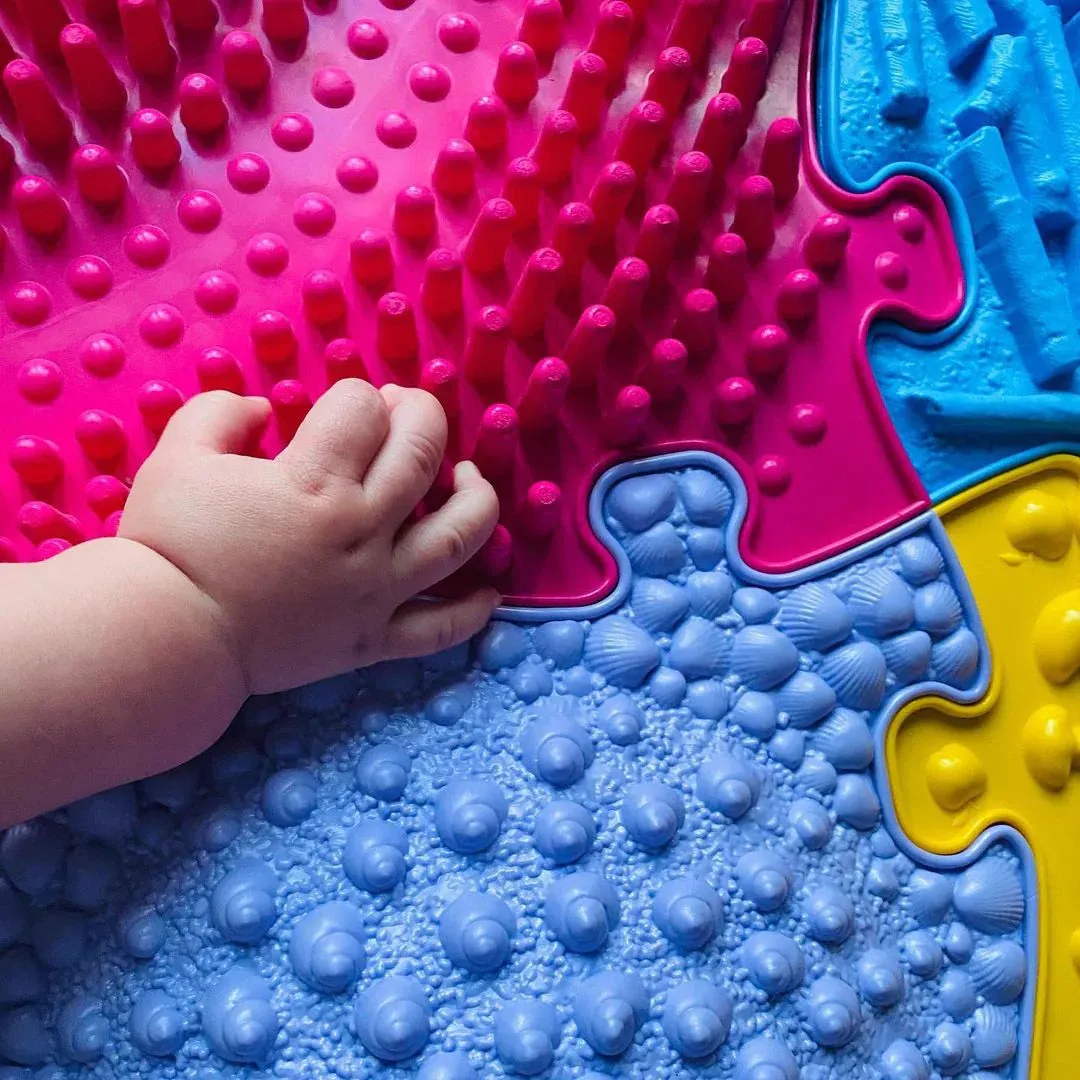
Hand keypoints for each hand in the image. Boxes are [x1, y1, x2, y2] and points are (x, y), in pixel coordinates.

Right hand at [119, 381, 499, 694]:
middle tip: (406, 411)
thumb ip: (222, 413)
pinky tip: (490, 594)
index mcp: (316, 482)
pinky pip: (440, 629)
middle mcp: (361, 530)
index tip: (341, 406)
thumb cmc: (170, 544)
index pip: (363, 410)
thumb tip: (263, 410)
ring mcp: (375, 588)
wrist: (167, 638)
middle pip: (423, 452)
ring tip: (467, 478)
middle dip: (422, 415)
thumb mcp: (179, 456)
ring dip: (476, 497)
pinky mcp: (373, 639)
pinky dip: (472, 612)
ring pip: (458, 536)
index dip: (355, 395)